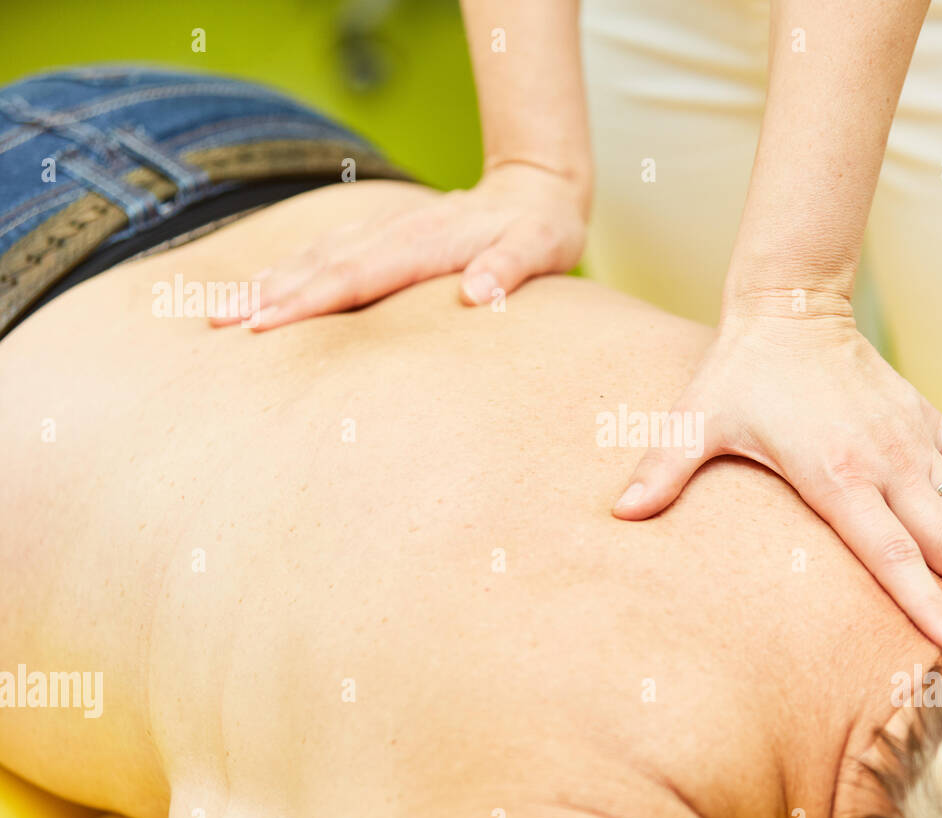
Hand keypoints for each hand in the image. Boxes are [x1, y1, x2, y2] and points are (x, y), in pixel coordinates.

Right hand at [216, 162, 587, 331]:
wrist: (535, 187)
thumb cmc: (540, 229)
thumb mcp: (540, 248)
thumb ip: (510, 268)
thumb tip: (479, 293)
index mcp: (423, 243)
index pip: (356, 277)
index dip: (308, 301)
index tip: (264, 322)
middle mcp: (393, 233)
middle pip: (320, 266)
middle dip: (267, 294)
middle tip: (217, 323)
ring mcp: (383, 231)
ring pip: (314, 256)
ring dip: (267, 282)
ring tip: (219, 310)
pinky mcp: (380, 235)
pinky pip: (325, 252)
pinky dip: (288, 269)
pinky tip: (261, 287)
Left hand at [613, 292, 941, 651]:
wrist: (788, 306)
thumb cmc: (740, 371)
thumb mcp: (696, 420)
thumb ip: (663, 469)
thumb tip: (619, 513)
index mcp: (834, 474)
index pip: (885, 550)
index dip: (921, 598)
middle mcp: (885, 462)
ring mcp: (913, 441)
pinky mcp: (925, 420)